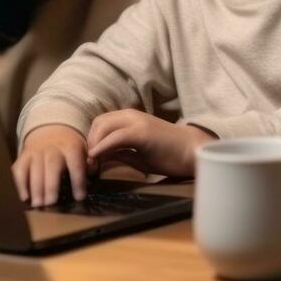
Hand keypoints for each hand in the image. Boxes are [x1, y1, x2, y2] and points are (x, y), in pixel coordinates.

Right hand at [14, 124, 88, 206]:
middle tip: (50, 203)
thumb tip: (91, 172)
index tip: (79, 197)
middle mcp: (53, 148)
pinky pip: (19, 169)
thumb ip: (89, 163)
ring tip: (37, 205)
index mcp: (71, 146)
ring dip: (35, 188)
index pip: (76, 163)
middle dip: (51, 185)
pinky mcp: (24, 156)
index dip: (78, 180)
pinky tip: (24, 197)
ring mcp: (36, 151)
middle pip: (52, 165)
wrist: (52, 130)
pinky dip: (19, 183)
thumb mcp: (84, 150)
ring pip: (35, 168)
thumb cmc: (70, 147)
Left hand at [85, 109, 214, 179]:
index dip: (92, 140)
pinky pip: (115, 137)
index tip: (89, 160)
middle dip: (89, 142)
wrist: (192, 152)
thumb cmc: (168, 154)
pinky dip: (102, 147)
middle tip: (89, 164)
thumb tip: (98, 157)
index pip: (101, 123)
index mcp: (130, 118)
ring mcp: (137, 122)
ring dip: (93, 145)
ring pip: (103, 126)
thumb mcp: (137, 154)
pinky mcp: (142, 133)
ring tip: (92, 165)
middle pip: (98, 123)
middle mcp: (131, 115)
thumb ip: (118, 152)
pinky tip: (97, 158)